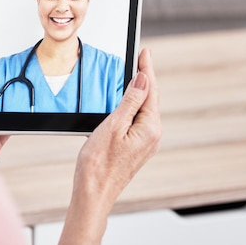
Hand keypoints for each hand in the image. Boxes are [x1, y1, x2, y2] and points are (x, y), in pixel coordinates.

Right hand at [52, 49, 160, 244]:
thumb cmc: (99, 164)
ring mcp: (144, 142)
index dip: (146, 69)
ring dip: (137, 91)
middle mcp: (151, 135)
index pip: (150, 90)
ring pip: (143, 109)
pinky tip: (125, 101)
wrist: (93, 192)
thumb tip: (144, 79)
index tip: (144, 52)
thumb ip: (130, 101)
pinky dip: (131, 105)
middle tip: (139, 58)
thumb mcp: (113, 126)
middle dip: (144, 78)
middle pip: (150, 99)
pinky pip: (137, 120)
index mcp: (149, 128)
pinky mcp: (135, 147)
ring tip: (134, 73)